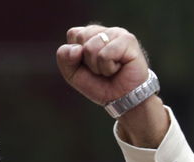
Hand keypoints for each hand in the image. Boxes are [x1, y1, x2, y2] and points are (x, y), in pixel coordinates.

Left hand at [56, 24, 169, 147]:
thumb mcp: (72, 73)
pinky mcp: (129, 40)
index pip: (73, 34)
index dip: (75, 55)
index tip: (88, 65)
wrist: (120, 98)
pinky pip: (105, 55)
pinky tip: (118, 68)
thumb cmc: (98, 84)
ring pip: (91, 48)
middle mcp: (105, 30)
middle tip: (99, 68)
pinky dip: (108, 68)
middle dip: (86, 61)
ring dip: (97, 67)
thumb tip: (77, 49)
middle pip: (81, 38)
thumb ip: (64, 58)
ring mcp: (118, 33)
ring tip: (109, 70)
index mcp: (91, 34)